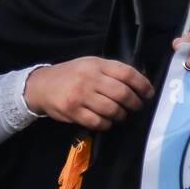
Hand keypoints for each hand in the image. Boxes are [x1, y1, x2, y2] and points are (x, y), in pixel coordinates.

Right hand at [24, 57, 153, 131]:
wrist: (41, 85)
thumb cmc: (70, 75)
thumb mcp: (89, 65)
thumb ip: (110, 71)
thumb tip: (139, 84)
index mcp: (95, 64)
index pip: (126, 73)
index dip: (142, 84)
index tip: (148, 93)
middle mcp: (88, 78)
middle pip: (122, 93)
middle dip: (134, 103)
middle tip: (136, 106)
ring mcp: (80, 95)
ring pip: (112, 110)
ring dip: (121, 115)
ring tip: (120, 114)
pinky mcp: (72, 111)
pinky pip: (98, 122)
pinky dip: (106, 124)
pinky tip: (105, 121)